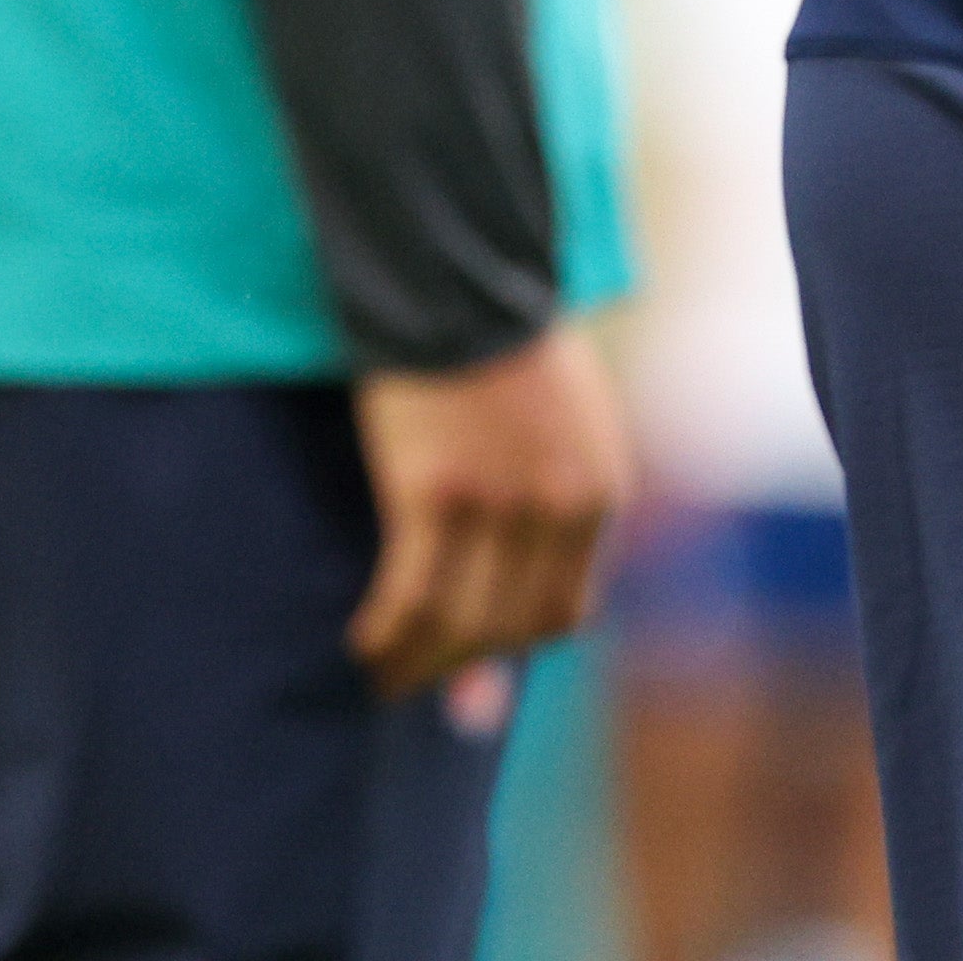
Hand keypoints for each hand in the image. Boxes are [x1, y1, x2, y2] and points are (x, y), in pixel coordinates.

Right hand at [349, 327, 628, 696]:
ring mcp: (498, 501)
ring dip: (415, 662)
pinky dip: (384, 632)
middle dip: (457, 664)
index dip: (510, 646)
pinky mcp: (434, 490)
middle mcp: (560, 507)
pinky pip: (409, 592)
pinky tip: (362, 642)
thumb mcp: (559, 442)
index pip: (561, 614)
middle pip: (507, 629)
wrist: (464, 287)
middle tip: (412, 676)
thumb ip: (546, 532)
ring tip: (380, 672)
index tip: (469, 655)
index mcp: (600, 494)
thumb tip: (523, 611)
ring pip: (458, 623)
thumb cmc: (509, 361)